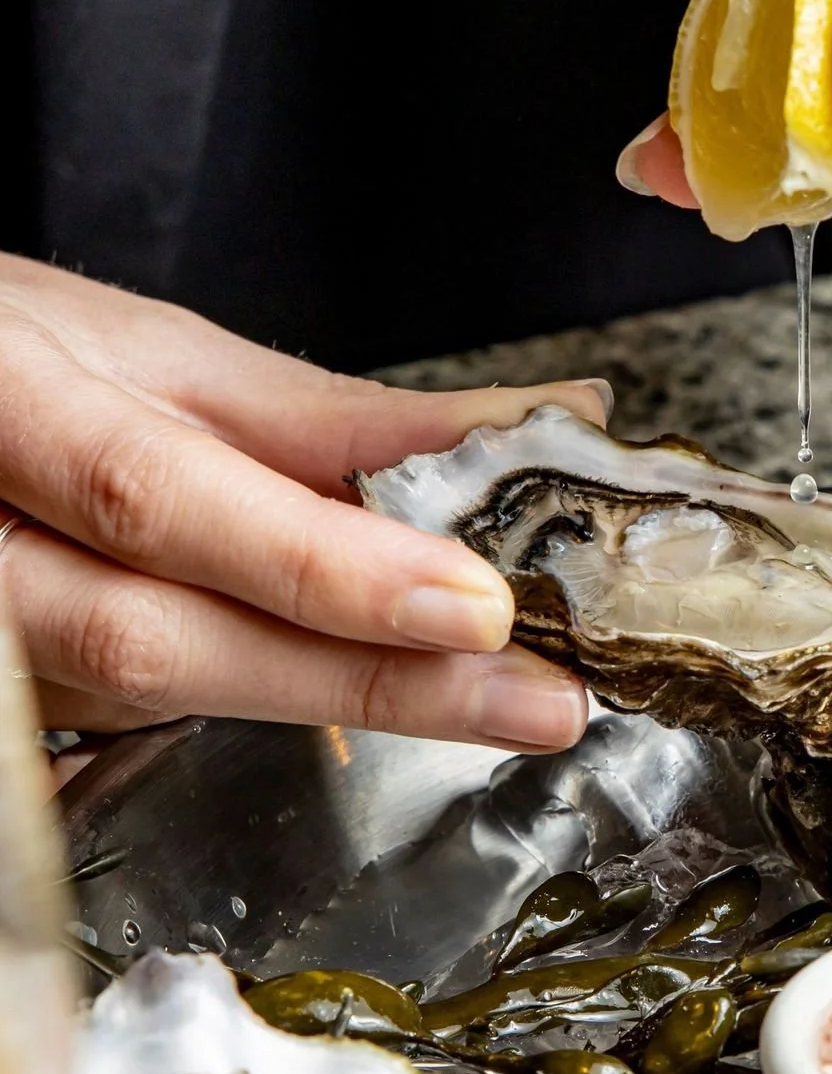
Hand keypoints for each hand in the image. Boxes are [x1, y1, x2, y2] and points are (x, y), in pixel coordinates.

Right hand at [0, 255, 605, 747]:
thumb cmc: (23, 361)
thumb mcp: (168, 354)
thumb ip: (337, 416)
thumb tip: (522, 426)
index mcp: (3, 408)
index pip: (160, 501)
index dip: (321, 564)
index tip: (474, 603)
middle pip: (164, 642)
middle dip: (374, 679)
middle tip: (536, 699)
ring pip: (167, 697)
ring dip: (344, 701)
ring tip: (494, 697)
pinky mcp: (19, 706)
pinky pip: (155, 719)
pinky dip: (276, 701)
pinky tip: (369, 691)